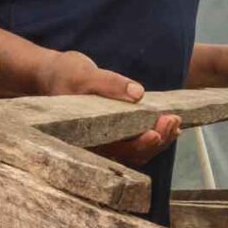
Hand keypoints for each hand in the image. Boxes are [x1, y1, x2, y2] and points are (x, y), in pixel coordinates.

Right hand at [36, 51, 180, 166]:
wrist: (53, 75)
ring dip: (160, 139)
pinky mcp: (115, 132)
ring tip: (175, 121)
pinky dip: (155, 135)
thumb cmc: (64, 75)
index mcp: (86, 136)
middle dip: (157, 139)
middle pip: (133, 154)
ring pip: (138, 151)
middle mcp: (98, 143)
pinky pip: (137, 141)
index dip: (140, 145)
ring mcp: (107, 140)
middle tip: (172, 119)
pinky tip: (169, 124)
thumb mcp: (84, 73)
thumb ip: (109, 83)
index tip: (155, 132)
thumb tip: (138, 93)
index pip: (117, 149)